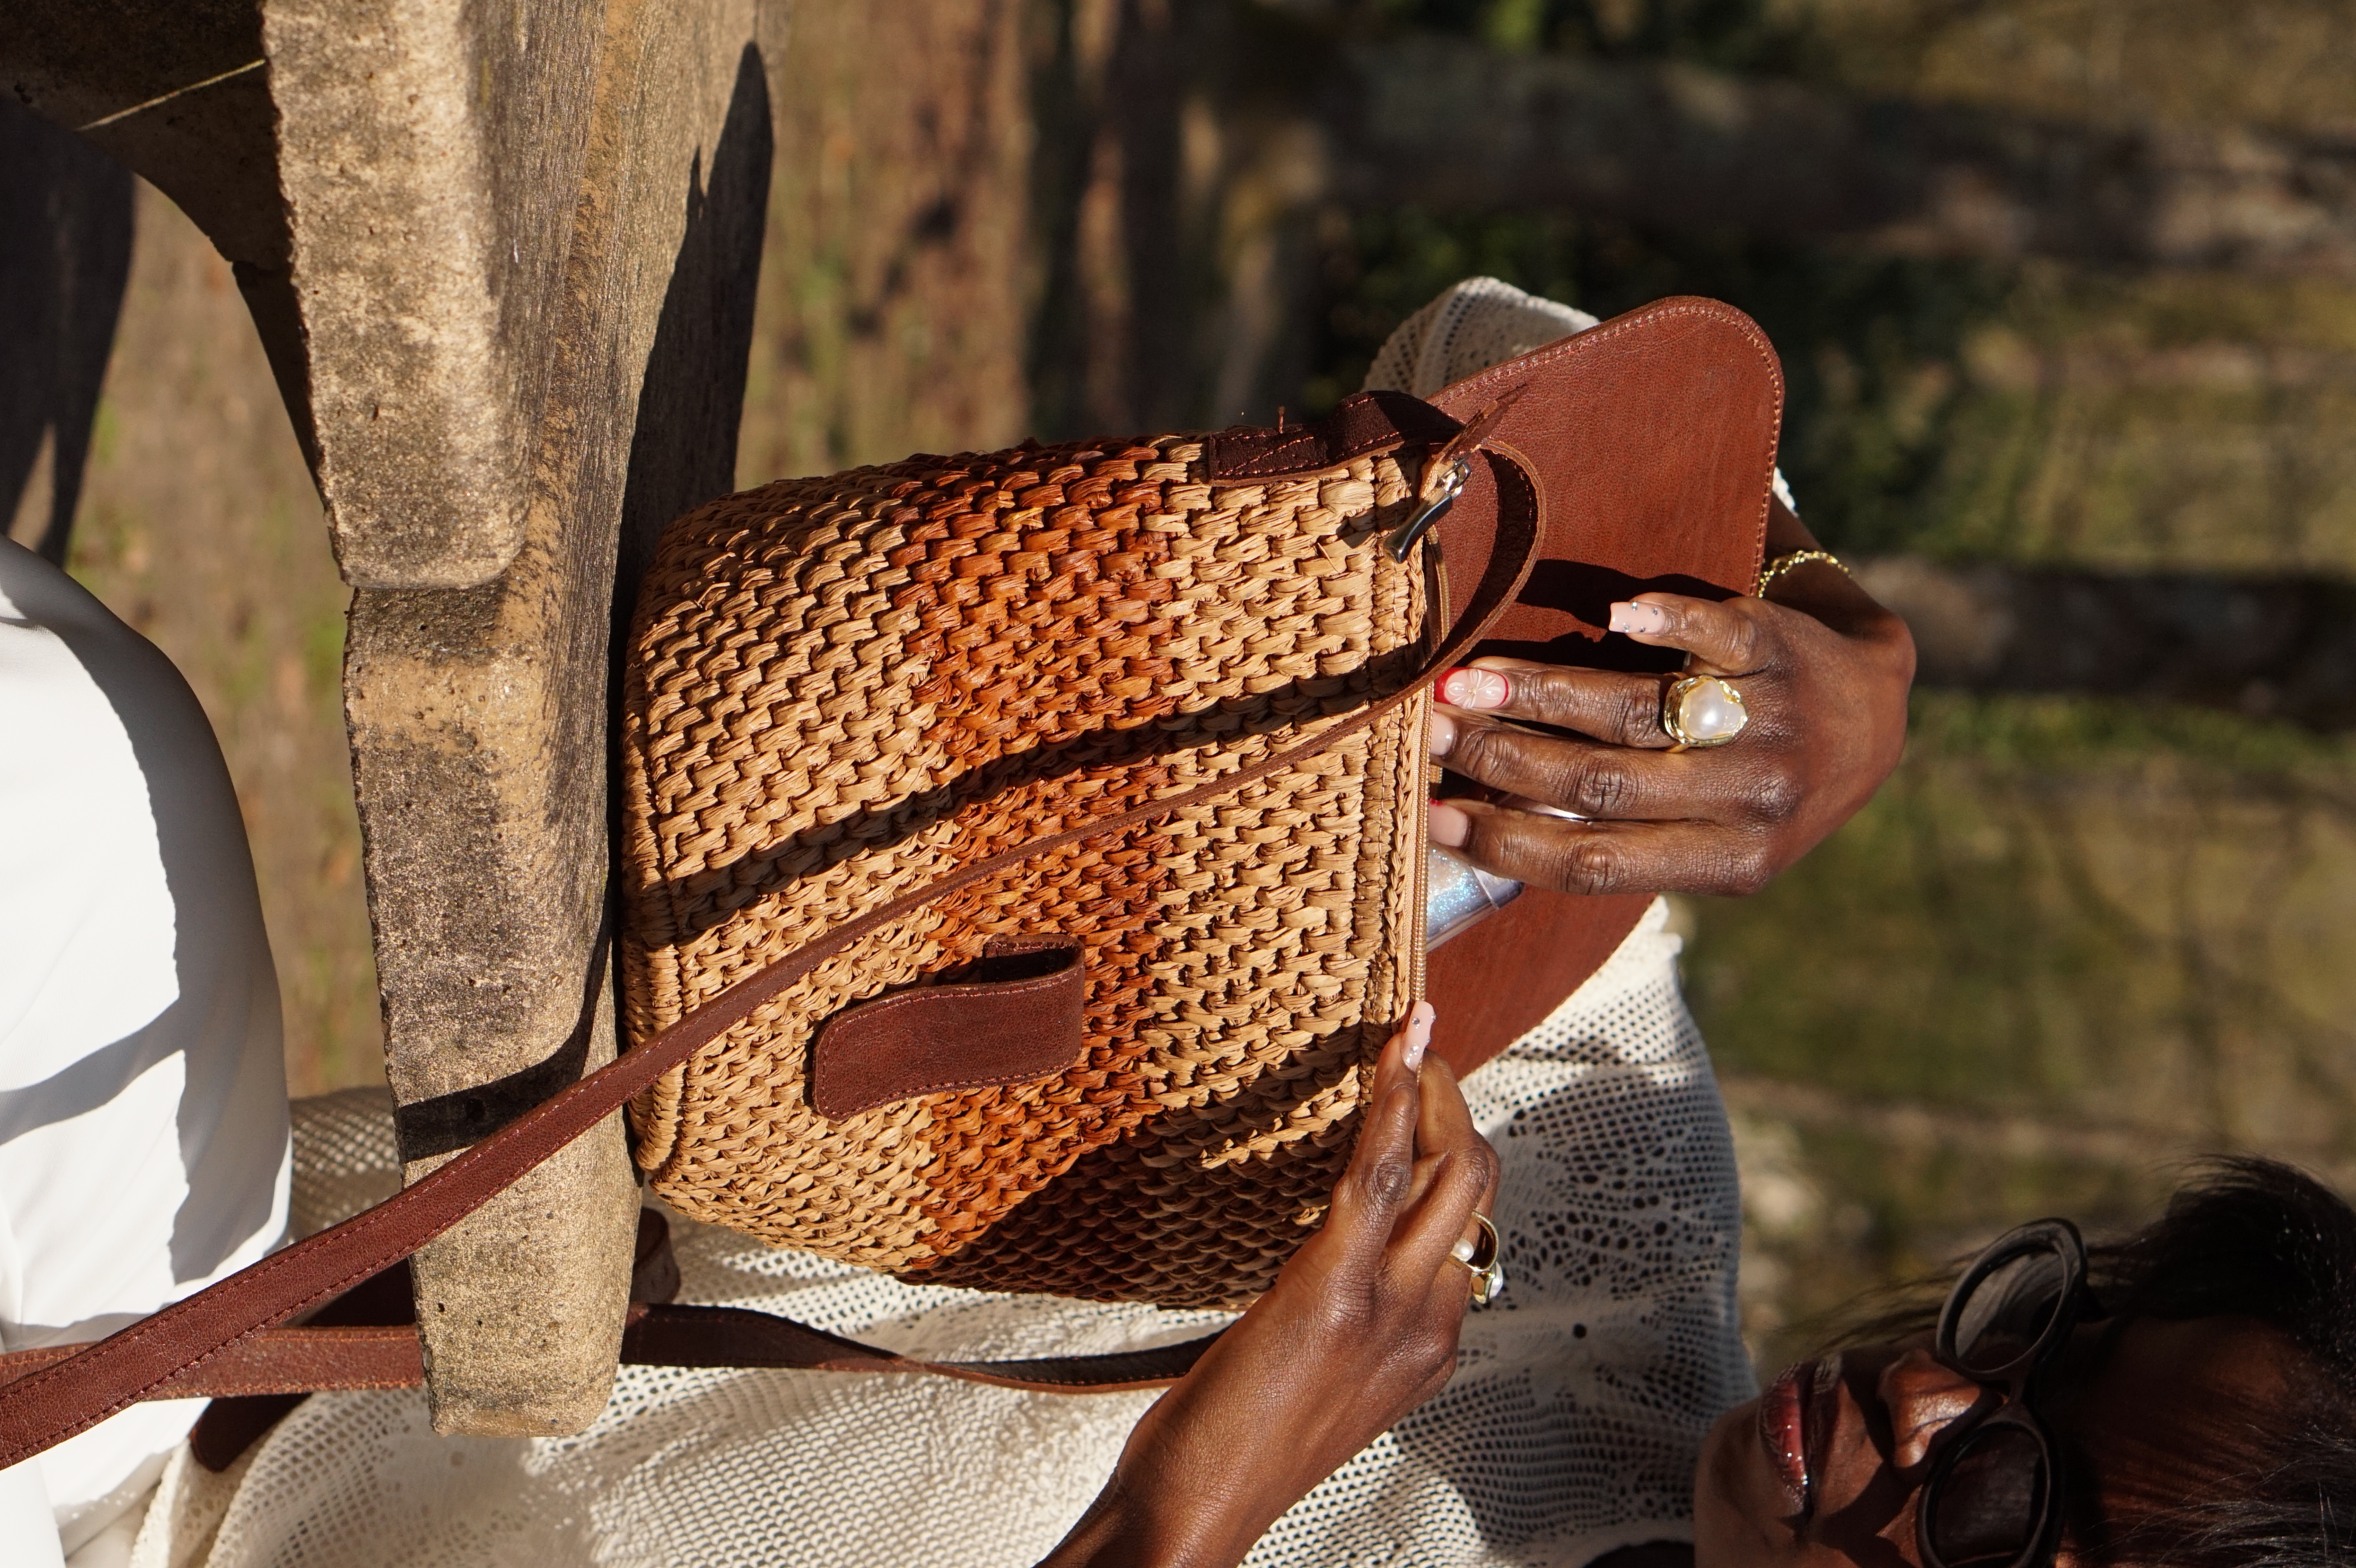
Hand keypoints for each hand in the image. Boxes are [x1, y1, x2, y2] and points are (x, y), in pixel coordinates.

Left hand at [1039, 1003, 1497, 1567]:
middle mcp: (1427, 1324)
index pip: (1466, 1226)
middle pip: (1476, 1185)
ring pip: (1448, 1170)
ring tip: (1414, 1038)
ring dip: (1431, 1090)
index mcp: (1428, 1344)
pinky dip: (1392, 1104)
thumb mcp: (1319, 1380)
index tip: (1421, 1098)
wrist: (1197, 1511)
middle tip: (1422, 1054)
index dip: (1448, 1150)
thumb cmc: (1235, 1448)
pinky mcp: (1333, 1289)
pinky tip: (1392, 1059)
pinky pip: (1381, 1176)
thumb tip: (1341, 1259)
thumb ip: (1349, 1317)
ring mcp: (1391, 1309)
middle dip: (1455, 1106)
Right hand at [1425, 502, 1913, 897]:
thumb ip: (1628, 837)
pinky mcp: (1785, 650)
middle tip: (1428, 734)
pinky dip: (1665, 622)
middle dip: (1501, 758)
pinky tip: (1612, 613)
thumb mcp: (1717, 838)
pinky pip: (1718, 636)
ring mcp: (1774, 725)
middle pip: (1601, 784)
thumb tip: (1482, 827)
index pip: (1593, 864)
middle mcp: (1753, 804)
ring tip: (1465, 680)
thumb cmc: (1761, 780)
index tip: (1431, 819)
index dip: (1504, 842)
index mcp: (1728, 868)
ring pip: (1638, 713)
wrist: (1879, 710)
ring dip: (1541, 692)